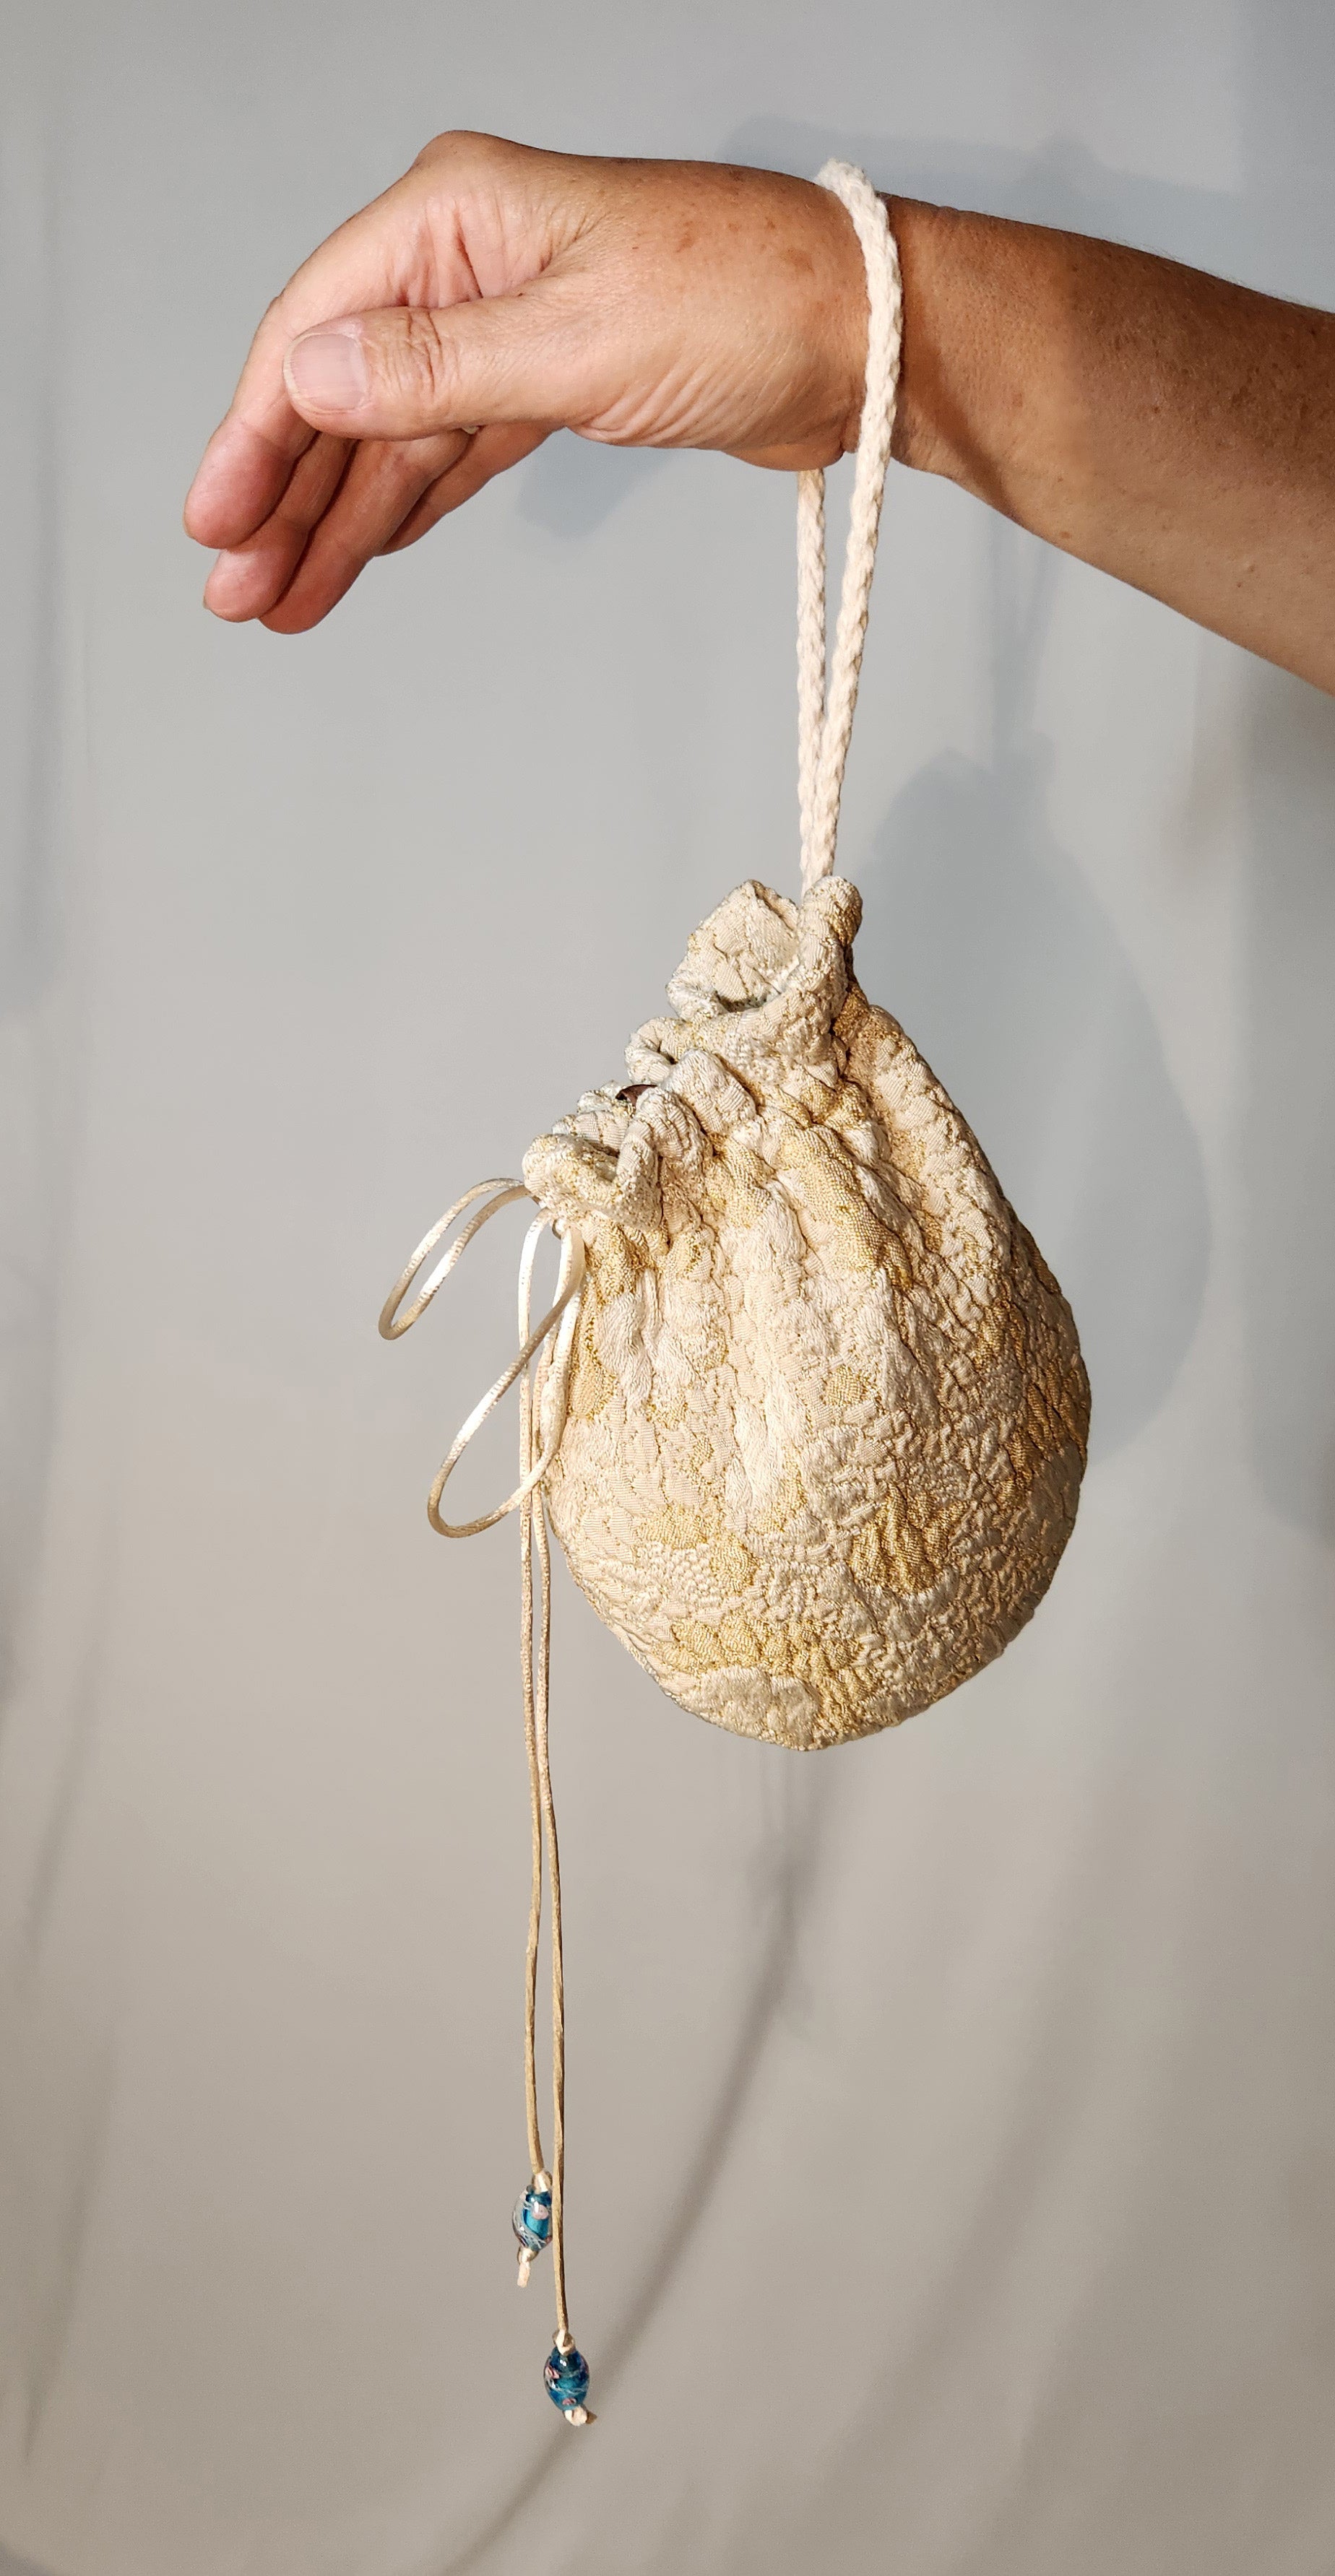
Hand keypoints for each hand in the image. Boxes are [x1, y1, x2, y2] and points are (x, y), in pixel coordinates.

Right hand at [183, 133, 868, 633]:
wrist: (865, 337)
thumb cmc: (743, 301)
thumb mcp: (573, 343)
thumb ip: (434, 370)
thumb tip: (312, 378)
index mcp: (457, 216)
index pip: (319, 329)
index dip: (256, 431)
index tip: (217, 520)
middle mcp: (469, 262)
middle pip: (343, 390)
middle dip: (287, 495)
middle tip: (238, 594)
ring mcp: (509, 323)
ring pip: (393, 436)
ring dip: (338, 520)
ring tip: (283, 604)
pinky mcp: (553, 381)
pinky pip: (451, 451)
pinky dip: (405, 507)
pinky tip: (357, 558)